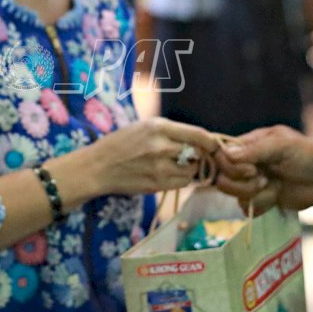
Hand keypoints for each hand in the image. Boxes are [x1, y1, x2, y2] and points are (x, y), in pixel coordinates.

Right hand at [68, 117, 223, 198]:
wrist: (97, 167)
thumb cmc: (120, 144)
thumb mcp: (144, 127)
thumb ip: (171, 132)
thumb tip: (199, 140)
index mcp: (159, 127)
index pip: (198, 134)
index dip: (211, 142)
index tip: (215, 145)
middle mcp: (161, 146)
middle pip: (197, 153)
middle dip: (198, 156)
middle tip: (191, 157)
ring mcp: (159, 167)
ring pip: (192, 170)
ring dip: (190, 169)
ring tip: (175, 165)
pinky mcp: (156, 184)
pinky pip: (182, 183)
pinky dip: (181, 180)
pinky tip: (169, 175)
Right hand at [213, 126, 312, 213]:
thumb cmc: (308, 154)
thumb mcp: (283, 145)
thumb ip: (255, 150)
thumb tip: (227, 155)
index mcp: (248, 145)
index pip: (221, 155)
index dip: (230, 165)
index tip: (252, 169)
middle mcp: (245, 163)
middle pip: (223, 177)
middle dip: (243, 183)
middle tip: (264, 179)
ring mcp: (251, 182)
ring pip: (234, 194)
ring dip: (256, 194)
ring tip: (274, 187)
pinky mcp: (259, 199)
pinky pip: (246, 208)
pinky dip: (262, 204)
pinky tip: (276, 196)